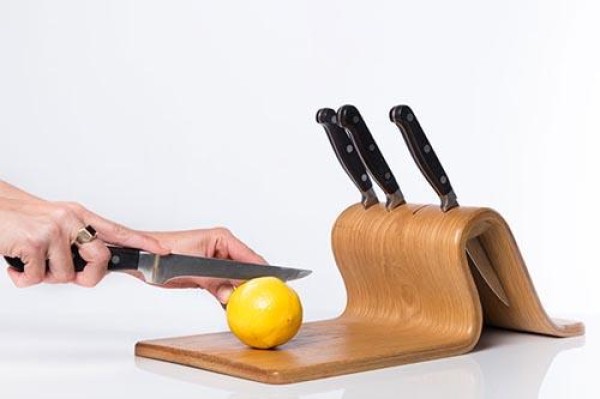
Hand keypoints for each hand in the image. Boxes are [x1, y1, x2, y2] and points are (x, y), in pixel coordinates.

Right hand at [0, 198, 168, 286]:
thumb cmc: (19, 219)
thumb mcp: (53, 223)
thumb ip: (74, 241)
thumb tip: (88, 267)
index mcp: (77, 215)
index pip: (116, 230)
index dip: (140, 241)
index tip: (160, 249)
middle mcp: (69, 219)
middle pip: (99, 258)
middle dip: (87, 276)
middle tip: (70, 275)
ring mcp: (53, 230)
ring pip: (64, 275)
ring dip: (44, 276)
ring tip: (30, 259)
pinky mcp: (33, 242)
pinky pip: (37, 277)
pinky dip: (23, 277)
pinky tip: (16, 260)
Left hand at [147, 228, 266, 303]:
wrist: (143, 261)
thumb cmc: (163, 255)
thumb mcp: (193, 268)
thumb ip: (215, 281)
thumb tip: (232, 295)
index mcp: (222, 238)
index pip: (250, 257)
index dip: (264, 271)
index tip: (276, 285)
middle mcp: (222, 249)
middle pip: (246, 269)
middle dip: (254, 284)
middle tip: (266, 300)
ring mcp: (216, 262)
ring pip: (236, 279)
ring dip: (242, 293)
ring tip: (254, 307)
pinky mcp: (209, 275)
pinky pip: (225, 286)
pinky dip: (229, 297)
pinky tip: (235, 309)